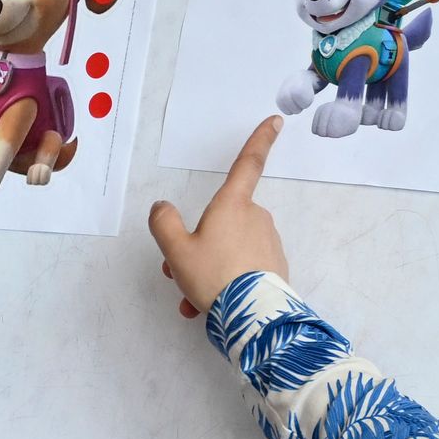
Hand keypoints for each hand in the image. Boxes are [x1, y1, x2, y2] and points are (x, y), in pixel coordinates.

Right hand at [147, 116, 291, 319]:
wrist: (253, 318)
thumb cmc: (213, 276)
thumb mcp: (177, 251)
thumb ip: (165, 224)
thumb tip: (162, 207)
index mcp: (232, 205)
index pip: (247, 163)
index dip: (260, 139)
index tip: (276, 120)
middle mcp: (255, 217)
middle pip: (222, 222)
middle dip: (199, 244)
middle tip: (180, 273)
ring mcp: (268, 242)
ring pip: (229, 250)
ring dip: (209, 270)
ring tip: (194, 299)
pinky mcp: (275, 267)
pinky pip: (243, 270)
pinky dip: (225, 284)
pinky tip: (211, 307)